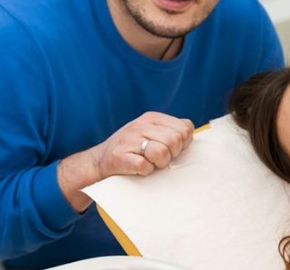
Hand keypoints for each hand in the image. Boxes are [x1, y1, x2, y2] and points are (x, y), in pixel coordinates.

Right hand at [58, 111, 193, 211]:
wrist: (99, 161)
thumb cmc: (132, 150)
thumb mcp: (151, 134)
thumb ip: (171, 132)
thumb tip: (190, 135)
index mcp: (152, 118)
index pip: (184, 127)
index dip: (184, 143)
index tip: (173, 150)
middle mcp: (140, 125)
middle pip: (175, 140)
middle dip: (172, 155)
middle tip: (160, 159)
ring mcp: (129, 140)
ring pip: (162, 152)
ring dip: (160, 164)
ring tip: (151, 164)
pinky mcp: (120, 156)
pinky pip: (145, 166)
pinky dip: (145, 171)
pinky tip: (139, 169)